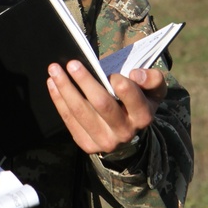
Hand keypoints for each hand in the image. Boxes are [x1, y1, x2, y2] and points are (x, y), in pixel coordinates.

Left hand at [46, 61, 167, 155]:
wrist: (128, 133)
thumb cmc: (139, 103)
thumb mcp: (154, 91)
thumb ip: (152, 79)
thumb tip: (135, 74)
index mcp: (142, 116)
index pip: (132, 99)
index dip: (123, 86)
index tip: (111, 73)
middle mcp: (124, 132)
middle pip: (102, 104)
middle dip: (85, 82)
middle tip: (72, 63)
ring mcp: (104, 141)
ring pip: (81, 112)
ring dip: (65, 89)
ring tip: (55, 70)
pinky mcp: (87, 144)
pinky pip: (70, 120)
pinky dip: (59, 100)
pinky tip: (53, 84)